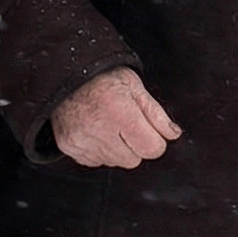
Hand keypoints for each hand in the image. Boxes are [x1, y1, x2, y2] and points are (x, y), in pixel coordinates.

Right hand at [50, 68, 180, 168]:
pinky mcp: (70, 147)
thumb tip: (172, 134)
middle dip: (134, 144)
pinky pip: (96, 161)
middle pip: (134, 159)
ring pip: (115, 162)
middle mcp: (98, 128)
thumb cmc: (100, 76)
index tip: (148, 128)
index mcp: (119, 110)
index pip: (152, 148)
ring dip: (117, 148)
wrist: (65, 74)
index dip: (155, 139)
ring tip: (108, 124)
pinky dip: (99, 149)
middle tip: (124, 122)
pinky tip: (95, 130)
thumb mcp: (133, 85)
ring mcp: (82, 140)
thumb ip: (155, 113)